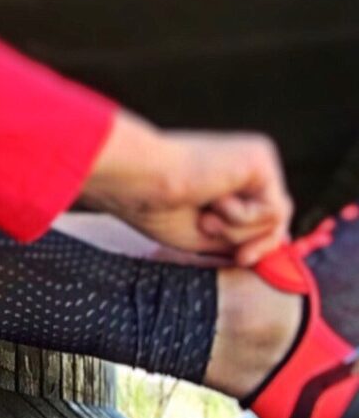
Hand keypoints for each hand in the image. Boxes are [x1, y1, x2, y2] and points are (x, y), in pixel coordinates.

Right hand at [80, 111, 292, 265]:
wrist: (139, 180)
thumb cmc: (156, 208)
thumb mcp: (205, 234)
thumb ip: (240, 236)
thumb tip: (279, 244)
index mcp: (230, 176)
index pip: (264, 213)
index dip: (260, 242)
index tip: (242, 260)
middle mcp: (247, 163)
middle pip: (278, 216)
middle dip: (260, 242)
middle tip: (239, 254)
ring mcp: (256, 158)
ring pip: (277, 215)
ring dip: (239, 230)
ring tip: (207, 218)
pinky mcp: (260, 158)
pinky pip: (273, 208)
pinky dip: (242, 218)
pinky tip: (215, 202)